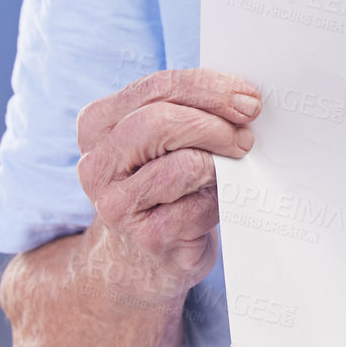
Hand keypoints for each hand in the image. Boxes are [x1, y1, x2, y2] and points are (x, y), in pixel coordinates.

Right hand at [75, 68, 260, 304]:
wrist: (142, 258)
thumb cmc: (164, 186)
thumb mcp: (163, 142)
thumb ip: (186, 113)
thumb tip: (243, 100)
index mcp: (98, 125)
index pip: (157, 88)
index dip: (209, 88)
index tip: (247, 97)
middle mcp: (98, 164)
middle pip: (161, 122)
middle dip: (215, 122)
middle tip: (247, 133)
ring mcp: (117, 205)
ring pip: (183, 164)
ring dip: (221, 161)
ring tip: (236, 163)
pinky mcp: (147, 238)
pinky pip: (198, 205)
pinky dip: (219, 196)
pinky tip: (220, 197)